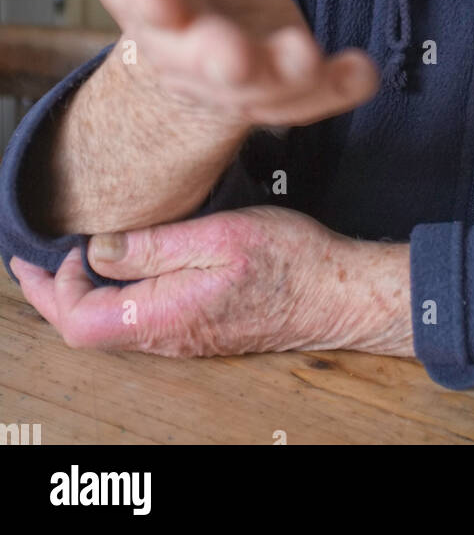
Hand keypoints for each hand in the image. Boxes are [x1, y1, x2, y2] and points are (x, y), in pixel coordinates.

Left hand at [9, 207, 413, 358]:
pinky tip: (121, 260)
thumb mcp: (220, 236)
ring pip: (111, 322)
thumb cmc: (291, 261)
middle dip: (55, 291)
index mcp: (166, 316)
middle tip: (35, 254)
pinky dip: (114, 290)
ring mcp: (184, 335)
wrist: (340, 293)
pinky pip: (138, 315)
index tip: (51, 246)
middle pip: (88, 327)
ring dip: (83, 290)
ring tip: (72, 250)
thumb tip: (98, 249)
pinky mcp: (199, 325)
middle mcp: (168, 336)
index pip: (80, 320)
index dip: (53, 286)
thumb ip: (155, 246)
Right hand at [88, 0, 378, 126]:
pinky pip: (307, 98)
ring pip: (248, 85)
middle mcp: (178, 35)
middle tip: (230, 56)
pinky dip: (333, 87)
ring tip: (304, 60)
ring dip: (276, 76)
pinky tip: (361, 72)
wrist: (215, 9)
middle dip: (212, 56)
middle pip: (188, 53)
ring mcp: (230, 69)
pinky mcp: (281, 85)